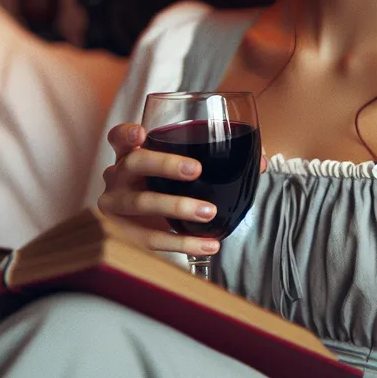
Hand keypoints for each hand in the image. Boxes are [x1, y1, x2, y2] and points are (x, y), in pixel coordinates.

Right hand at [98, 123, 269, 254]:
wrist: (141, 231)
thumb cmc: (165, 190)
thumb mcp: (180, 173)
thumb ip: (217, 161)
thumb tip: (261, 163)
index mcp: (130, 156)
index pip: (119, 138)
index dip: (127, 133)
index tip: (141, 133)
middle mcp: (117, 179)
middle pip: (134, 164)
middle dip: (165, 164)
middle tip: (195, 170)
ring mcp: (115, 208)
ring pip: (142, 203)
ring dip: (177, 206)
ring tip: (209, 212)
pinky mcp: (123, 238)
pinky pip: (152, 241)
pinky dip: (182, 243)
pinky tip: (208, 244)